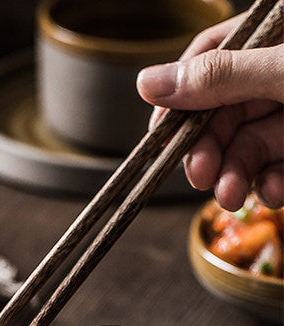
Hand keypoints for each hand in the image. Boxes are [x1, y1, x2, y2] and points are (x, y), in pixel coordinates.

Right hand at [136, 13, 283, 210]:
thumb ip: (221, 76)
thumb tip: (148, 83)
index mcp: (273, 34)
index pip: (209, 58)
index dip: (180, 100)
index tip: (161, 137)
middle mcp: (278, 72)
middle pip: (223, 112)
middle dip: (209, 151)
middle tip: (201, 176)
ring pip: (248, 145)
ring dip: (235, 176)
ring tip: (233, 197)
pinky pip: (278, 167)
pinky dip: (272, 185)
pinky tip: (273, 192)